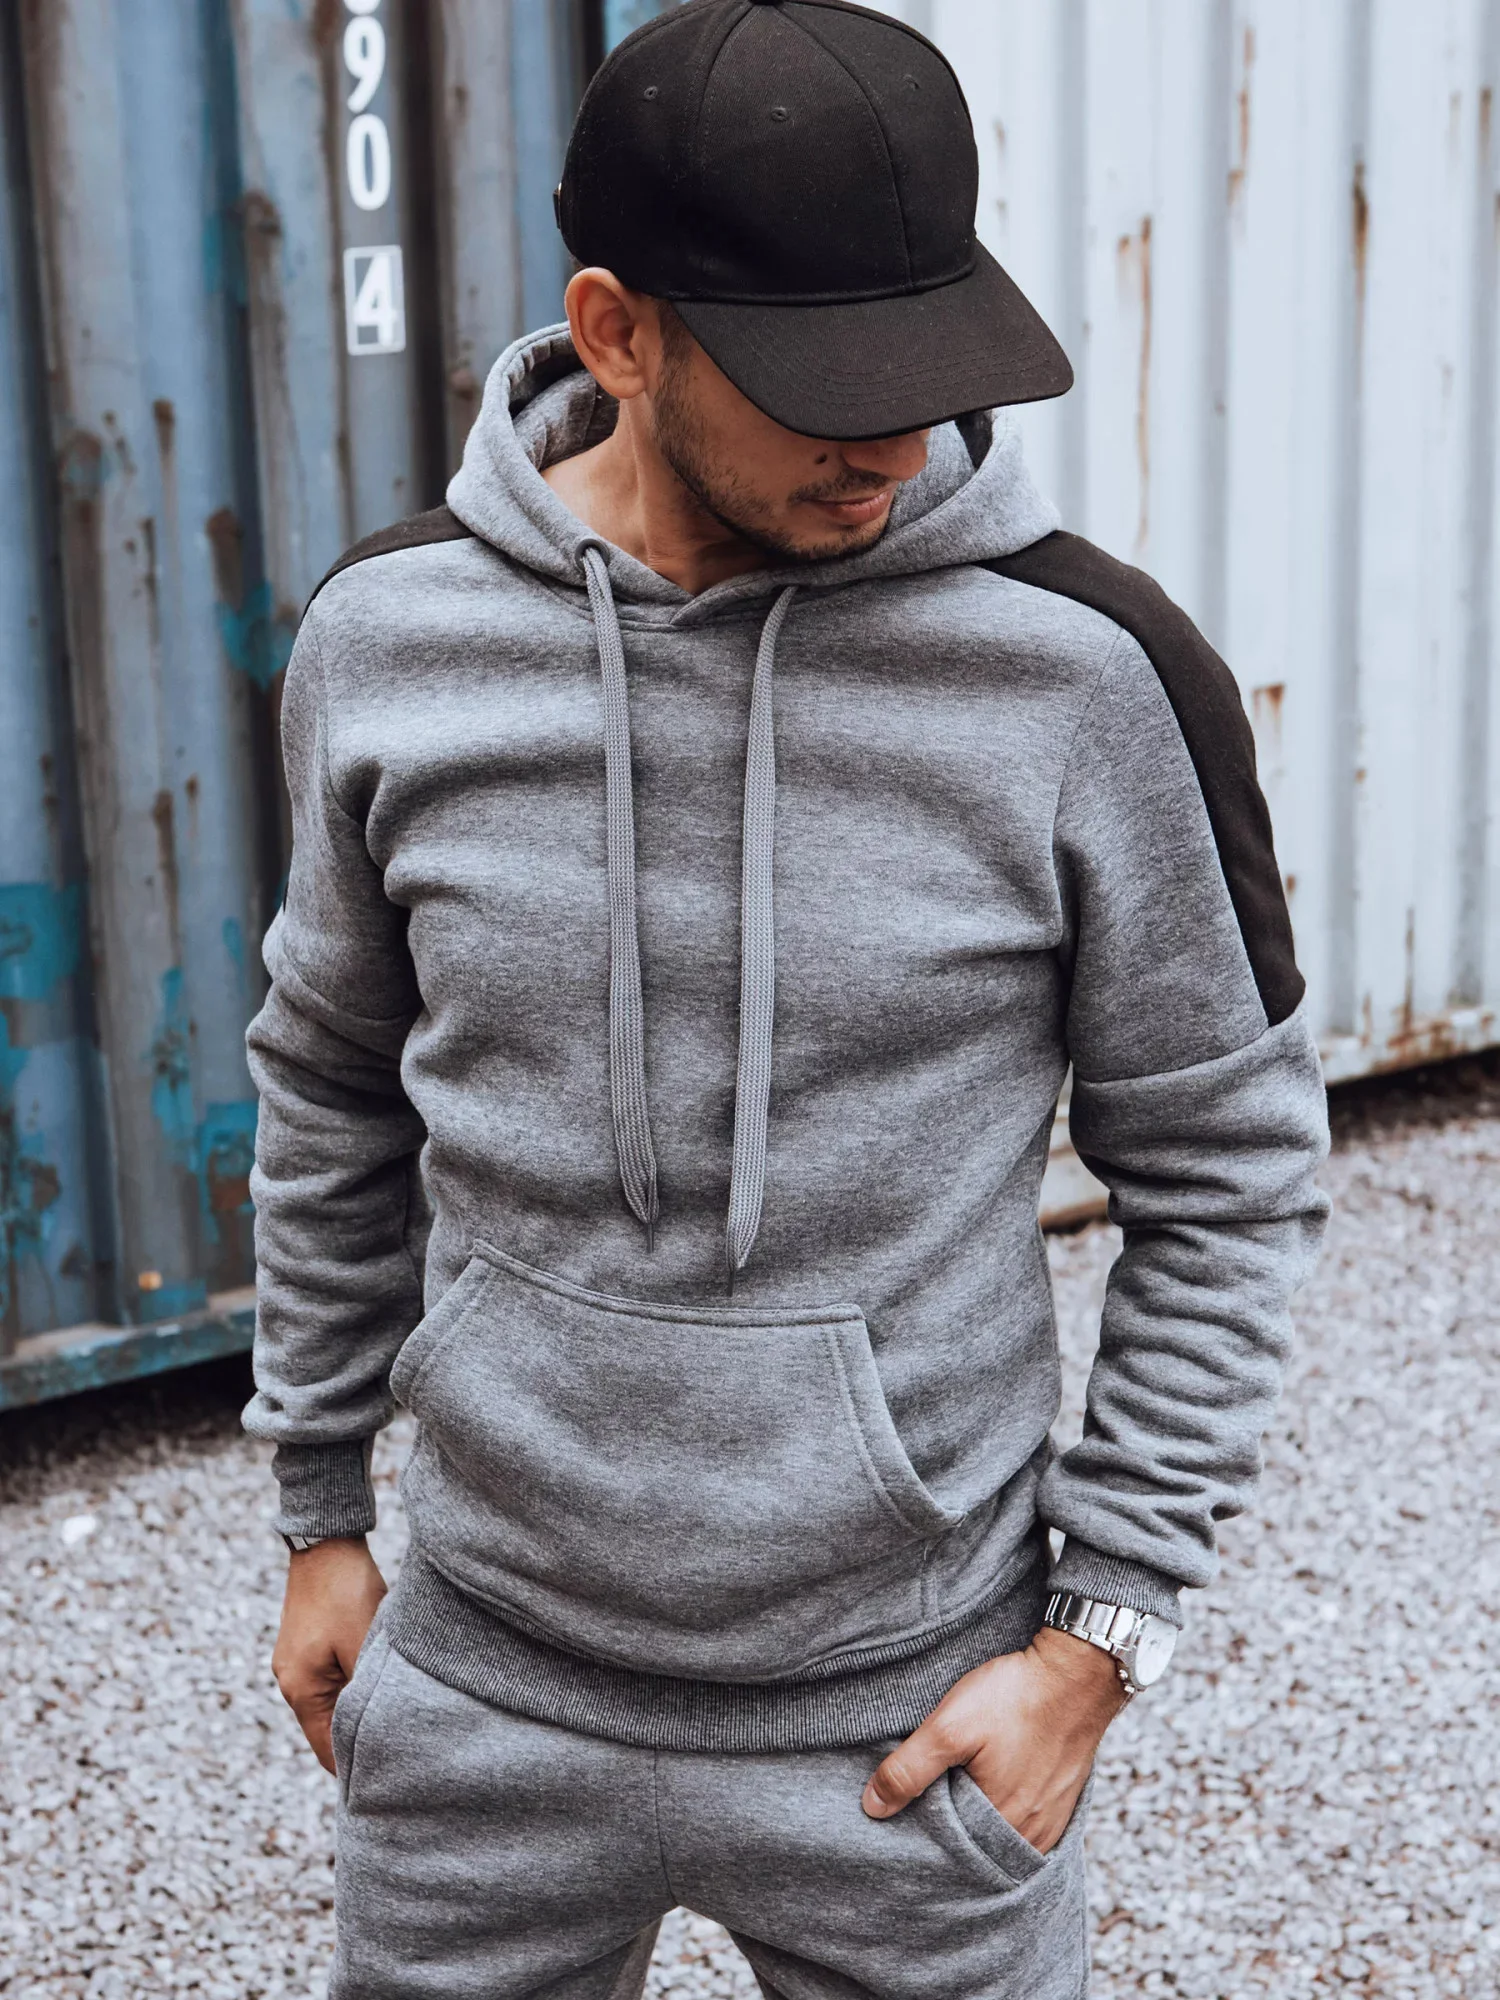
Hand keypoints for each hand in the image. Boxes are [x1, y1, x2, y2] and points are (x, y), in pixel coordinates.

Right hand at [271, 1537, 386, 1772]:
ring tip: (395, 1722)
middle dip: (359, 1740)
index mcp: (301, 1690)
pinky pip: (332, 1679)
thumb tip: (378, 1731)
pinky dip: (352, 1686)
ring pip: (332, 1704)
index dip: (356, 1768)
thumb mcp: (363, 1644)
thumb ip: (366, 1691)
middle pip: (328, 1730)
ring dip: (357, 1710)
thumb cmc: (346, 1591)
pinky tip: (378, 1682)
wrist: (326, 1541)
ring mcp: (297, 1662)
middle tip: (401, 1756)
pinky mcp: (307, 1644)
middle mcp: (291, 1682)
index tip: (389, 1784)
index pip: (328, 1751)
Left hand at [861, 1625, 1126, 1853]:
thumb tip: (872, 1808)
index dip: (921, 1828)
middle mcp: (1029, 1836)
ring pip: (999, 1834)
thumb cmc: (1016, 1696)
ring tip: (958, 1784)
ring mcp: (1050, 1823)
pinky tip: (989, 1785)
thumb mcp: (951, 1725)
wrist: (1078, 1673)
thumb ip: (909, 1770)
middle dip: (948, 1824)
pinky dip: (1002, 1811)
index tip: (904, 1804)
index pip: (946, 1849)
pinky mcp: (1061, 1803)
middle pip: (974, 1845)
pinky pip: (1024, 1824)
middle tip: (929, 1789)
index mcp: (1000, 1825)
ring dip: (977, 1818)